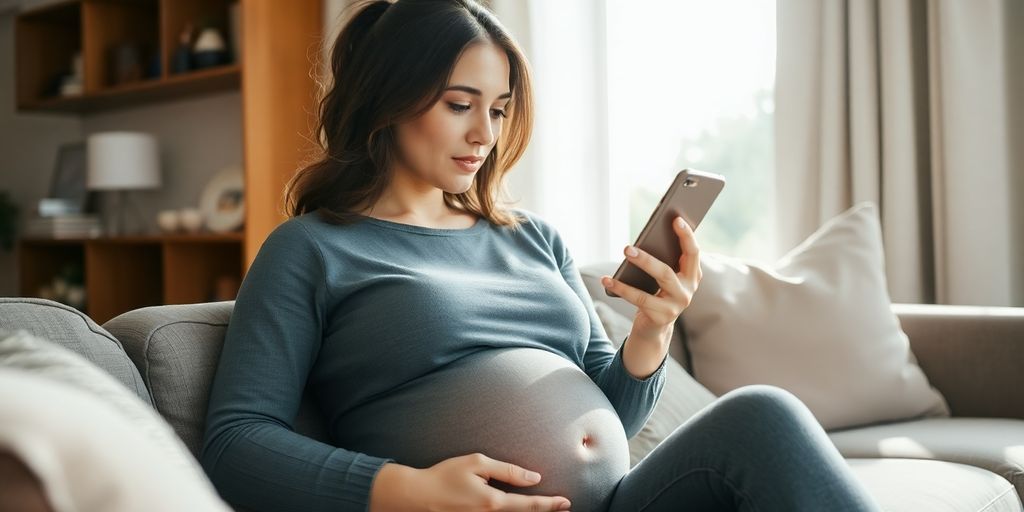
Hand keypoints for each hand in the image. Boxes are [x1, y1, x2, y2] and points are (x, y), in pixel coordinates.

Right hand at [369, 453, 571, 511]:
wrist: (416, 496)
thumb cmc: (445, 475)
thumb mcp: (477, 463)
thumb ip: (507, 470)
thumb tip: (534, 477)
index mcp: (493, 502)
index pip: (529, 505)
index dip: (550, 504)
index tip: (566, 502)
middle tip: (564, 509)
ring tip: (546, 510)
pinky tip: (519, 510)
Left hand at [601, 216, 701, 341]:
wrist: (654, 329)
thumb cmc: (656, 294)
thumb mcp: (662, 277)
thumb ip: (662, 259)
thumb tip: (647, 236)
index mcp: (692, 275)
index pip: (693, 252)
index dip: (687, 236)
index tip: (676, 219)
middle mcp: (688, 290)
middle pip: (670, 268)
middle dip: (651, 255)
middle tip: (629, 245)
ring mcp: (676, 305)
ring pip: (660, 279)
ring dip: (641, 263)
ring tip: (625, 251)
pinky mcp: (662, 316)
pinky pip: (640, 299)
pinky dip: (621, 287)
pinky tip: (606, 280)